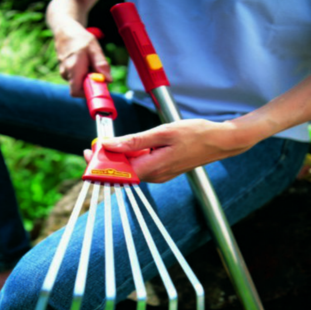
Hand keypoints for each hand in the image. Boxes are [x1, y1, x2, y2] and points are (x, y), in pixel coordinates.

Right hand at [53, 22, 111, 96]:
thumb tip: (108, 80)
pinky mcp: (66, 72)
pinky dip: (83, 73)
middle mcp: (66, 73)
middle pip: (80, 88)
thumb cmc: (80, 38)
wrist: (64, 30)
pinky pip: (77, 78)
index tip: (97, 86)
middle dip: (91, 83)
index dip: (87, 93)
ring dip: (88, 76)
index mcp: (73, 69)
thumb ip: (101, 65)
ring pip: (80, 82)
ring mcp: (65, 73)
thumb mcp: (94, 49)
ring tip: (89, 62)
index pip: (76, 92)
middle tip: (96, 69)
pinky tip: (84, 62)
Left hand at [85, 119, 254, 182]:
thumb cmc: (196, 134)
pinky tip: (129, 146)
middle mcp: (155, 176)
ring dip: (119, 157)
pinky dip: (131, 157)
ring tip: (110, 143)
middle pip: (123, 172)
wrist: (220, 141)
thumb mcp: (163, 132)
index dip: (101, 165)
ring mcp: (160, 175)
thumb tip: (109, 145)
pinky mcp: (163, 170)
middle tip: (97, 144)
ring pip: (131, 169)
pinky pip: (142, 166)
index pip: (119, 173)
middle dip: (107, 160)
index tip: (90, 152)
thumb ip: (134, 141)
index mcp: (153, 168)